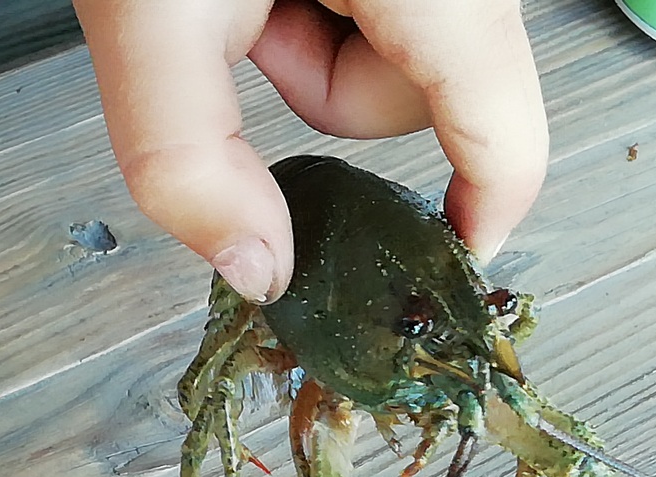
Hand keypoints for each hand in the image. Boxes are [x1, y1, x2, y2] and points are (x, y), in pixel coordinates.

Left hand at [73, 0, 547, 301]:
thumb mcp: (150, 13)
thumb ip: (190, 159)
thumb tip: (256, 271)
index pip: (505, 125)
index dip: (485, 208)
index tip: (456, 255)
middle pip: (422, 92)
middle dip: (324, 89)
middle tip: (249, 29)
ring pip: (395, 48)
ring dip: (309, 42)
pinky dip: (312, 0)